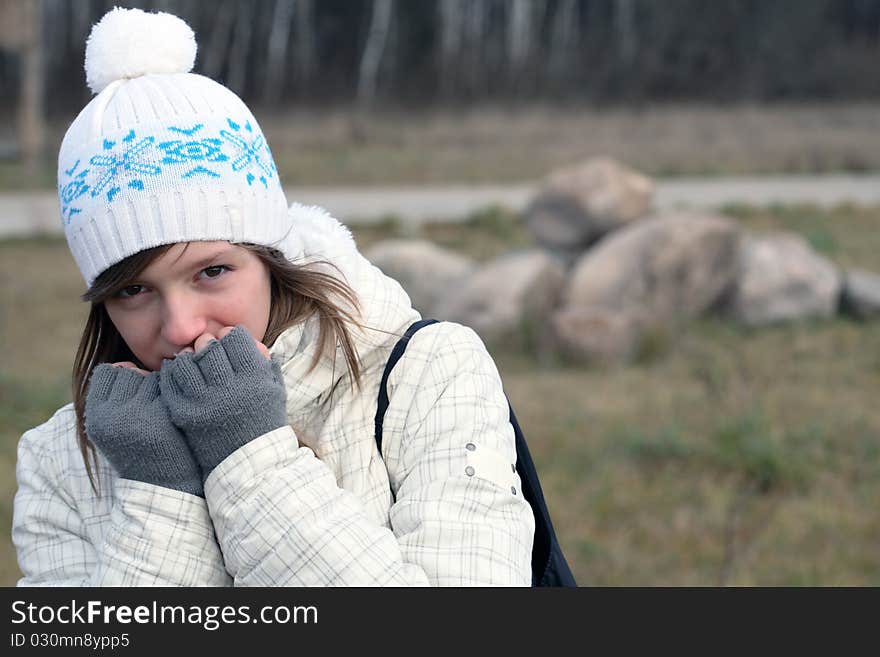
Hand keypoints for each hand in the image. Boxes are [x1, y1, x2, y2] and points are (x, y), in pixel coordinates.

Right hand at [85, 364, 203, 496]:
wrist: (164, 485)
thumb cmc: (139, 450)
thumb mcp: (112, 426)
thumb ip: (113, 396)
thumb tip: (126, 363)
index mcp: (95, 416)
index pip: (107, 373)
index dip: (123, 381)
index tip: (132, 400)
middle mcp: (112, 414)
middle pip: (129, 371)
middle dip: (142, 383)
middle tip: (149, 410)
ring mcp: (139, 413)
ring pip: (151, 376)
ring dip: (160, 388)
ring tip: (161, 415)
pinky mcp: (164, 415)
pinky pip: (170, 388)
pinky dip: (175, 396)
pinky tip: (174, 417)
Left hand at [159, 325, 287, 478]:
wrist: (248, 463)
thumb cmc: (264, 423)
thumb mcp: (274, 391)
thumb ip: (265, 364)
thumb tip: (250, 340)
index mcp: (254, 379)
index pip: (235, 339)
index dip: (230, 335)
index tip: (228, 339)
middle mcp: (229, 387)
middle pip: (210, 347)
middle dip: (208, 342)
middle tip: (207, 346)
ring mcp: (204, 401)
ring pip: (188, 362)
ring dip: (190, 355)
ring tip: (193, 358)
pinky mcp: (185, 414)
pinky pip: (171, 383)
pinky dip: (173, 372)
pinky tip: (180, 372)